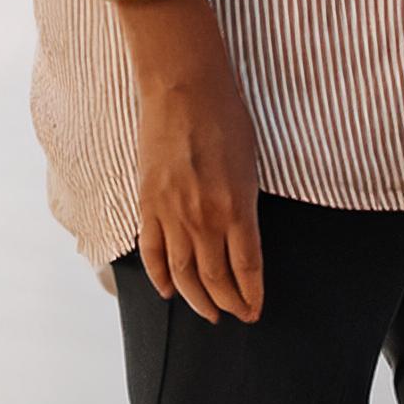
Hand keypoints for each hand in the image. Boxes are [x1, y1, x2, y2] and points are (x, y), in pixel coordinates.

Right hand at [118, 0, 264, 324]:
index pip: (246, 268)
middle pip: (214, 279)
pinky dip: (160, 276)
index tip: (256, 309)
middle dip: (228, 303)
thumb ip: (245, 203)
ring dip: (196, 299)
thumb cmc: (226, 116)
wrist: (184, 88)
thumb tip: (242, 235)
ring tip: (208, 312)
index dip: (251, 295)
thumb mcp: (250, 161)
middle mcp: (203, 218)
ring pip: (182, 274)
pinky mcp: (147, 204)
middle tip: (236, 315)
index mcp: (236, 206)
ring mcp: (171, 214)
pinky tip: (169, 290)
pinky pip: (151, 252)